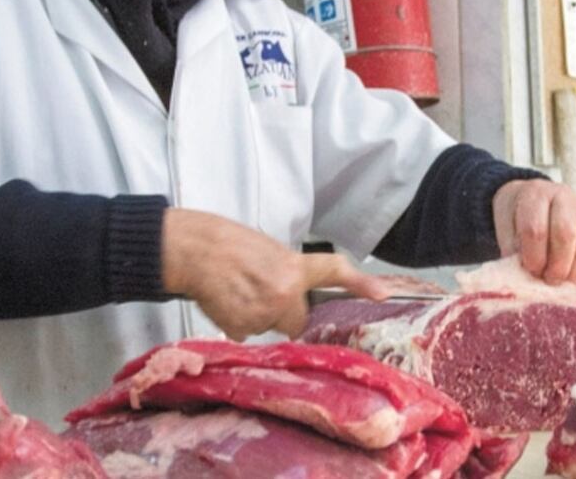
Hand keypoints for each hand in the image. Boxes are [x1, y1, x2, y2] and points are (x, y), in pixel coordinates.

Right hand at [160, 208, 387, 340]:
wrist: (192, 250)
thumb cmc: (226, 242)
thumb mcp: (268, 250)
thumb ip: (288, 273)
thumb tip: (293, 295)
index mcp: (294, 267)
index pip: (334, 272)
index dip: (362, 283)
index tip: (383, 294)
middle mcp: (285, 292)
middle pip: (296, 320)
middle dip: (283, 312)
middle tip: (259, 290)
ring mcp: (265, 313)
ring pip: (270, 327)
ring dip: (257, 316)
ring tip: (238, 290)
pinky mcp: (243, 327)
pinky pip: (247, 333)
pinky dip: (238, 322)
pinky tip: (226, 301)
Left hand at [492, 179, 575, 284]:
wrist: (534, 196)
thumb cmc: (518, 213)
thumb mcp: (505, 224)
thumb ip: (512, 248)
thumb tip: (521, 275)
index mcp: (535, 195)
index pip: (536, 228)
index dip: (534, 255)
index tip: (531, 270)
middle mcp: (563, 199)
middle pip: (565, 235)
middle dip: (557, 265)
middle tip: (548, 279)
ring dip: (573, 271)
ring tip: (559, 280)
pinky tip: (573, 279)